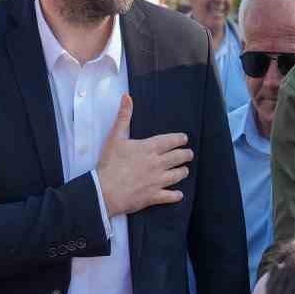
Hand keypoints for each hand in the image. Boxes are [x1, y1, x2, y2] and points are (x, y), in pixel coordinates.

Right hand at [95, 95, 192, 217]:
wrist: (106, 190)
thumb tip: (127, 97)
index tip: (184, 139)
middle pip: (178, 157)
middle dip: (185, 155)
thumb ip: (123, 117)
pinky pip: (169, 196)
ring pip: (177, 175)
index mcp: (149, 148)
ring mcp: (157, 181)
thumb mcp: (114, 137)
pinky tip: (179, 194)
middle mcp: (157, 163)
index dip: (180, 139)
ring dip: (183, 172)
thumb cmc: (110, 164)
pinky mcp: (154, 196)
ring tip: (185, 170)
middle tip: (189, 154)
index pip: (170, 141)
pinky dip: (176, 195)